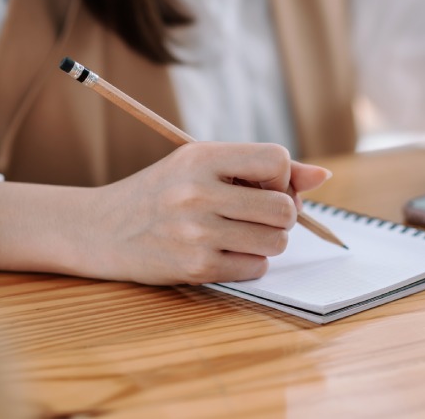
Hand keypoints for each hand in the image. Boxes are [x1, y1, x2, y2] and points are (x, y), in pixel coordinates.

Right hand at [0, 142, 330, 285]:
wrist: (100, 229)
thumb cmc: (162, 192)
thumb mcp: (202, 163)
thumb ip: (262, 168)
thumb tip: (324, 176)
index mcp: (202, 156)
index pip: (276, 159)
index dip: (282, 176)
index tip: (265, 185)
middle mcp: (199, 192)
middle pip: (284, 207)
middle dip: (282, 215)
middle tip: (259, 215)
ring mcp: (197, 232)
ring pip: (276, 241)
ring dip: (269, 241)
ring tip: (242, 233)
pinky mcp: (196, 267)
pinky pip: (257, 268)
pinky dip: (250, 263)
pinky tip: (225, 252)